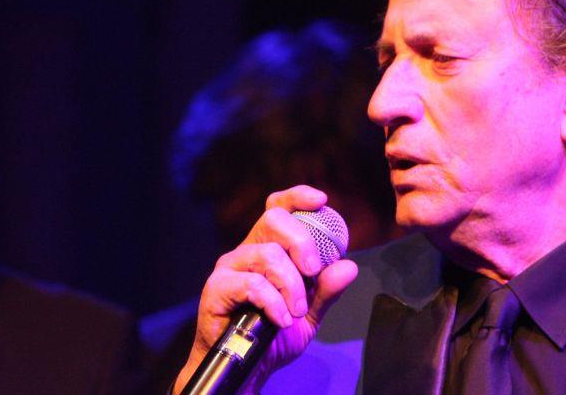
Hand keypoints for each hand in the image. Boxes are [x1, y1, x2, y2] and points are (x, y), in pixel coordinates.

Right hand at [173, 185, 358, 393]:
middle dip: (301, 241)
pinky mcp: (216, 288)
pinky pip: (252, 284)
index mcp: (270, 247)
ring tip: (297, 311)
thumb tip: (349, 266)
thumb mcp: (310, 313)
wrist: (249, 367)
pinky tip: (281, 319)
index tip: (321, 200)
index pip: (279, 208)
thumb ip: (327, 289)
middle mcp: (248, 250)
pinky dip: (274, 302)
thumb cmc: (275, 335)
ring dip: (291, 285)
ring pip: (268, 255)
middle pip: (273, 219)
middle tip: (313, 271)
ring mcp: (230, 267)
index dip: (297, 197)